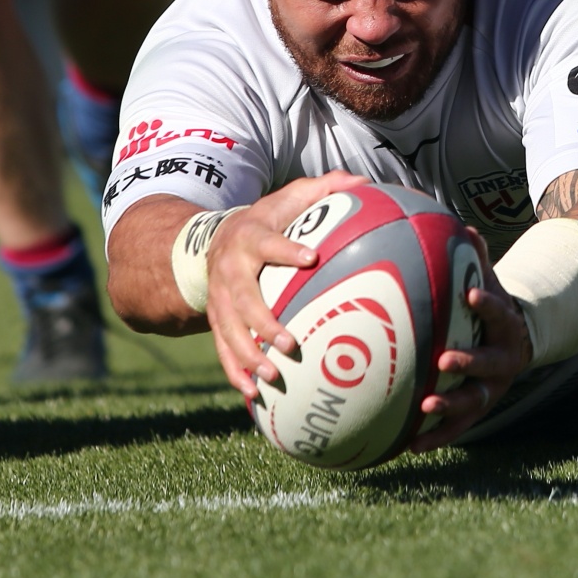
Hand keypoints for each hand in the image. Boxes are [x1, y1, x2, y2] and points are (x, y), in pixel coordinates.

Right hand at [204, 172, 366, 402]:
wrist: (212, 240)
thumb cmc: (266, 220)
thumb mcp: (290, 198)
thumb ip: (325, 189)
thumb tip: (365, 181)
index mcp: (250, 237)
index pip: (268, 242)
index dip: (286, 249)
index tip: (311, 258)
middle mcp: (230, 271)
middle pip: (243, 299)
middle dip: (264, 323)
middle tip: (290, 344)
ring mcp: (220, 300)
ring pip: (229, 331)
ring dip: (249, 356)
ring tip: (272, 377)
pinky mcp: (216, 321)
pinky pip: (222, 350)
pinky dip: (235, 373)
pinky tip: (253, 396)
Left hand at [410, 232, 532, 452]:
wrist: (515, 347)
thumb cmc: (489, 310)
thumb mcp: (489, 284)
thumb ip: (477, 262)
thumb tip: (462, 226)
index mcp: (505, 326)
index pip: (499, 312)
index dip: (487, 304)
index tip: (469, 294)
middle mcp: (503, 362)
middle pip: (488, 364)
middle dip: (468, 363)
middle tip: (443, 361)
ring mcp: (492, 390)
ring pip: (473, 402)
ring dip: (450, 407)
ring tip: (425, 408)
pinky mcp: (478, 412)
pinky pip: (456, 429)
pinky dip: (435, 437)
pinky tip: (410, 446)